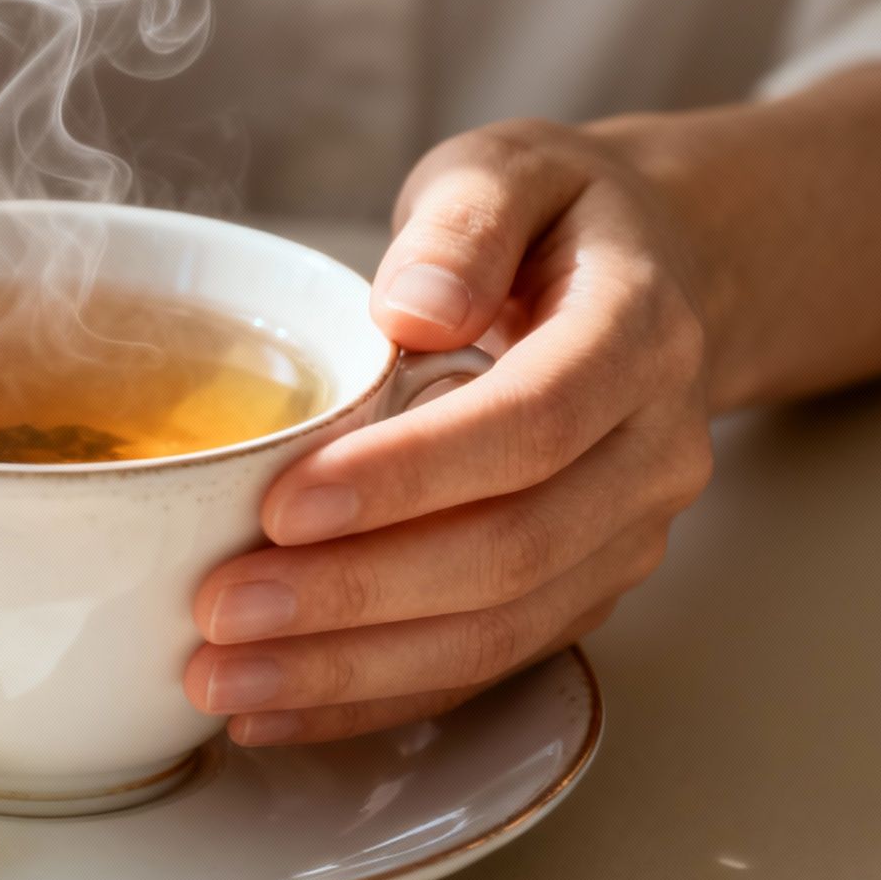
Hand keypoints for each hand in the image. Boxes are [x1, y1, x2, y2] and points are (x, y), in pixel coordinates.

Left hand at [185, 119, 715, 743]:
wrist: (659, 278)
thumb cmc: (556, 219)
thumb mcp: (509, 169)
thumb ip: (461, 225)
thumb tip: (412, 310)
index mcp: (639, 335)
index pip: (532, 423)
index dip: (409, 476)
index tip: (284, 505)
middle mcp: (652, 453)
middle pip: (513, 551)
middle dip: (357, 595)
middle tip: (221, 609)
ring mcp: (626, 536)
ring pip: (500, 630)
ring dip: (355, 669)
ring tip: (224, 678)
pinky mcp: (583, 591)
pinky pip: (485, 664)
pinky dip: (379, 697)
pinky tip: (276, 709)